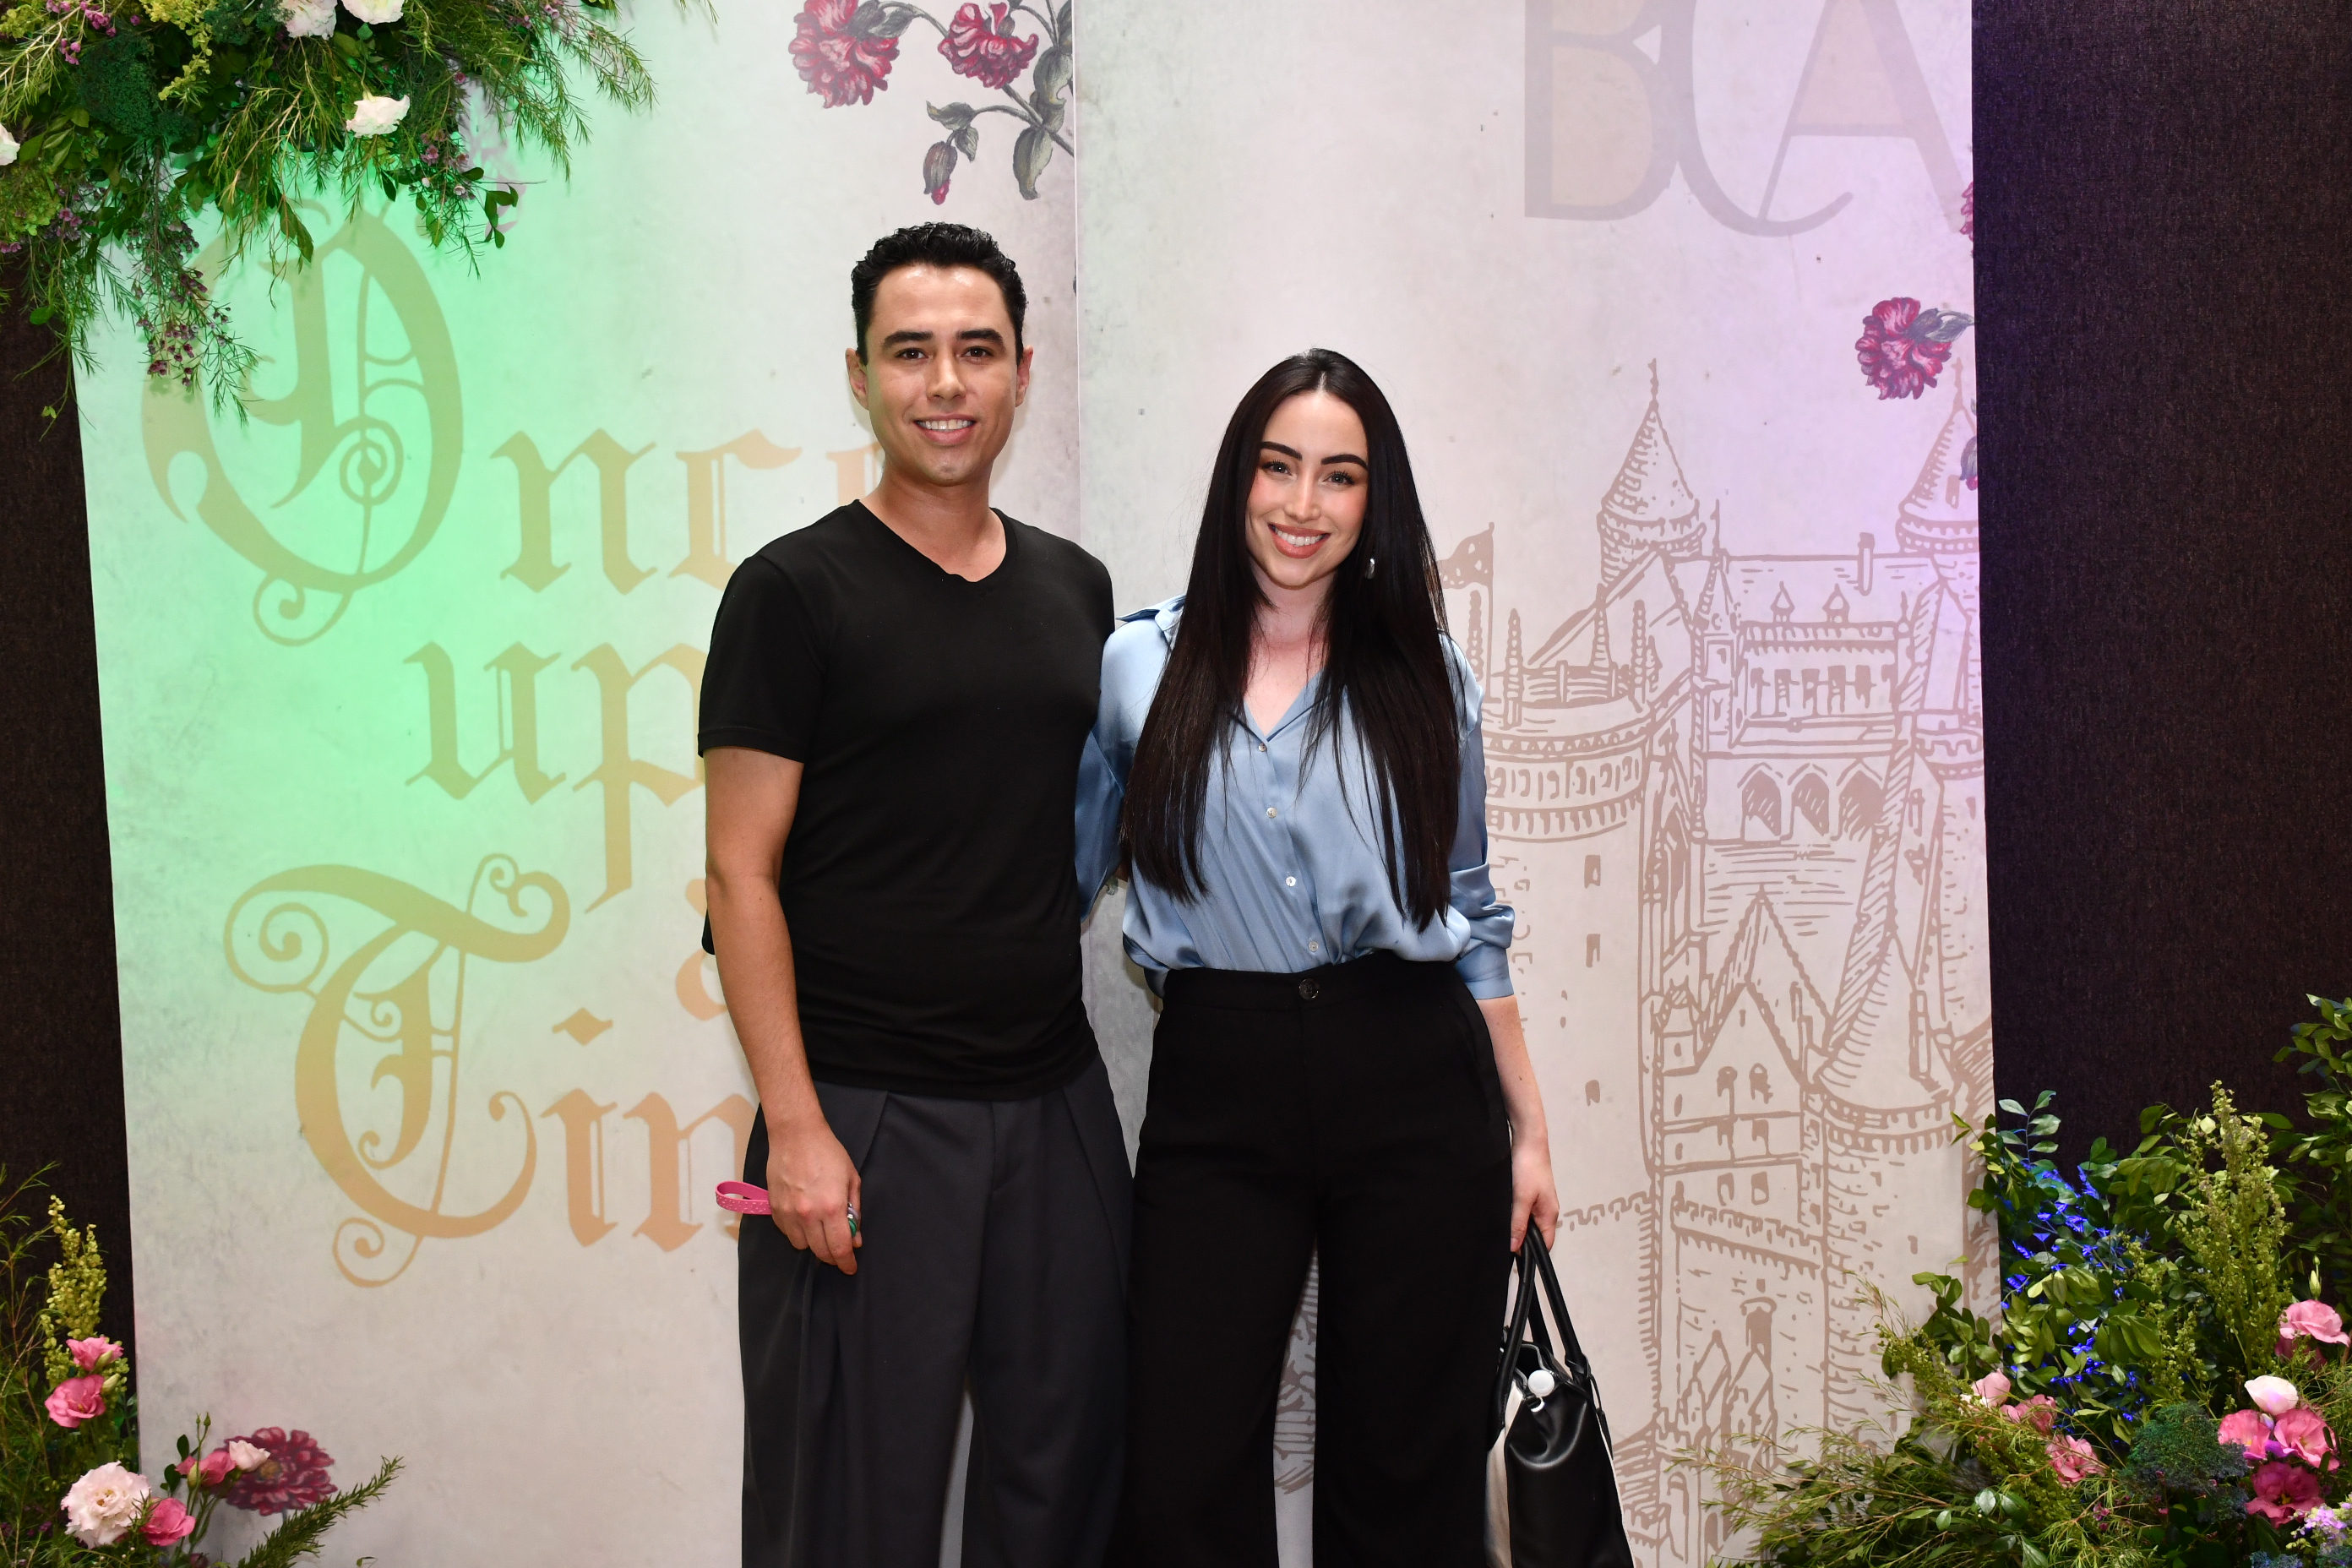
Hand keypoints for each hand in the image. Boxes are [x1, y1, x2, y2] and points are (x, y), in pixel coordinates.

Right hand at [764, 1112, 862, 1274]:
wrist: (796, 1135)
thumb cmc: (829, 1153)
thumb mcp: (852, 1179)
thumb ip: (854, 1212)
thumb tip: (855, 1238)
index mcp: (832, 1207)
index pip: (839, 1248)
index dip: (846, 1263)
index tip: (850, 1268)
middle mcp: (809, 1215)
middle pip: (820, 1252)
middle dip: (832, 1257)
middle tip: (839, 1251)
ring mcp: (789, 1213)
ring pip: (802, 1245)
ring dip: (814, 1244)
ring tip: (821, 1230)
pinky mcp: (775, 1209)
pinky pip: (787, 1233)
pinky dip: (797, 1233)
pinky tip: (805, 1220)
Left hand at [1510, 1133, 1558, 1253]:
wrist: (1528, 1141)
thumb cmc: (1529, 1167)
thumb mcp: (1521, 1199)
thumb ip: (1518, 1224)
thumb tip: (1515, 1247)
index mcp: (1549, 1215)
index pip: (1545, 1245)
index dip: (1531, 1254)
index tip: (1514, 1258)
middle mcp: (1546, 1210)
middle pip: (1535, 1235)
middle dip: (1521, 1240)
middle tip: (1504, 1240)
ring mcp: (1539, 1201)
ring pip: (1528, 1222)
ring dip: (1516, 1225)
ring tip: (1503, 1224)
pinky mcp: (1531, 1192)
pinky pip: (1523, 1210)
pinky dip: (1515, 1213)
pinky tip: (1505, 1209)